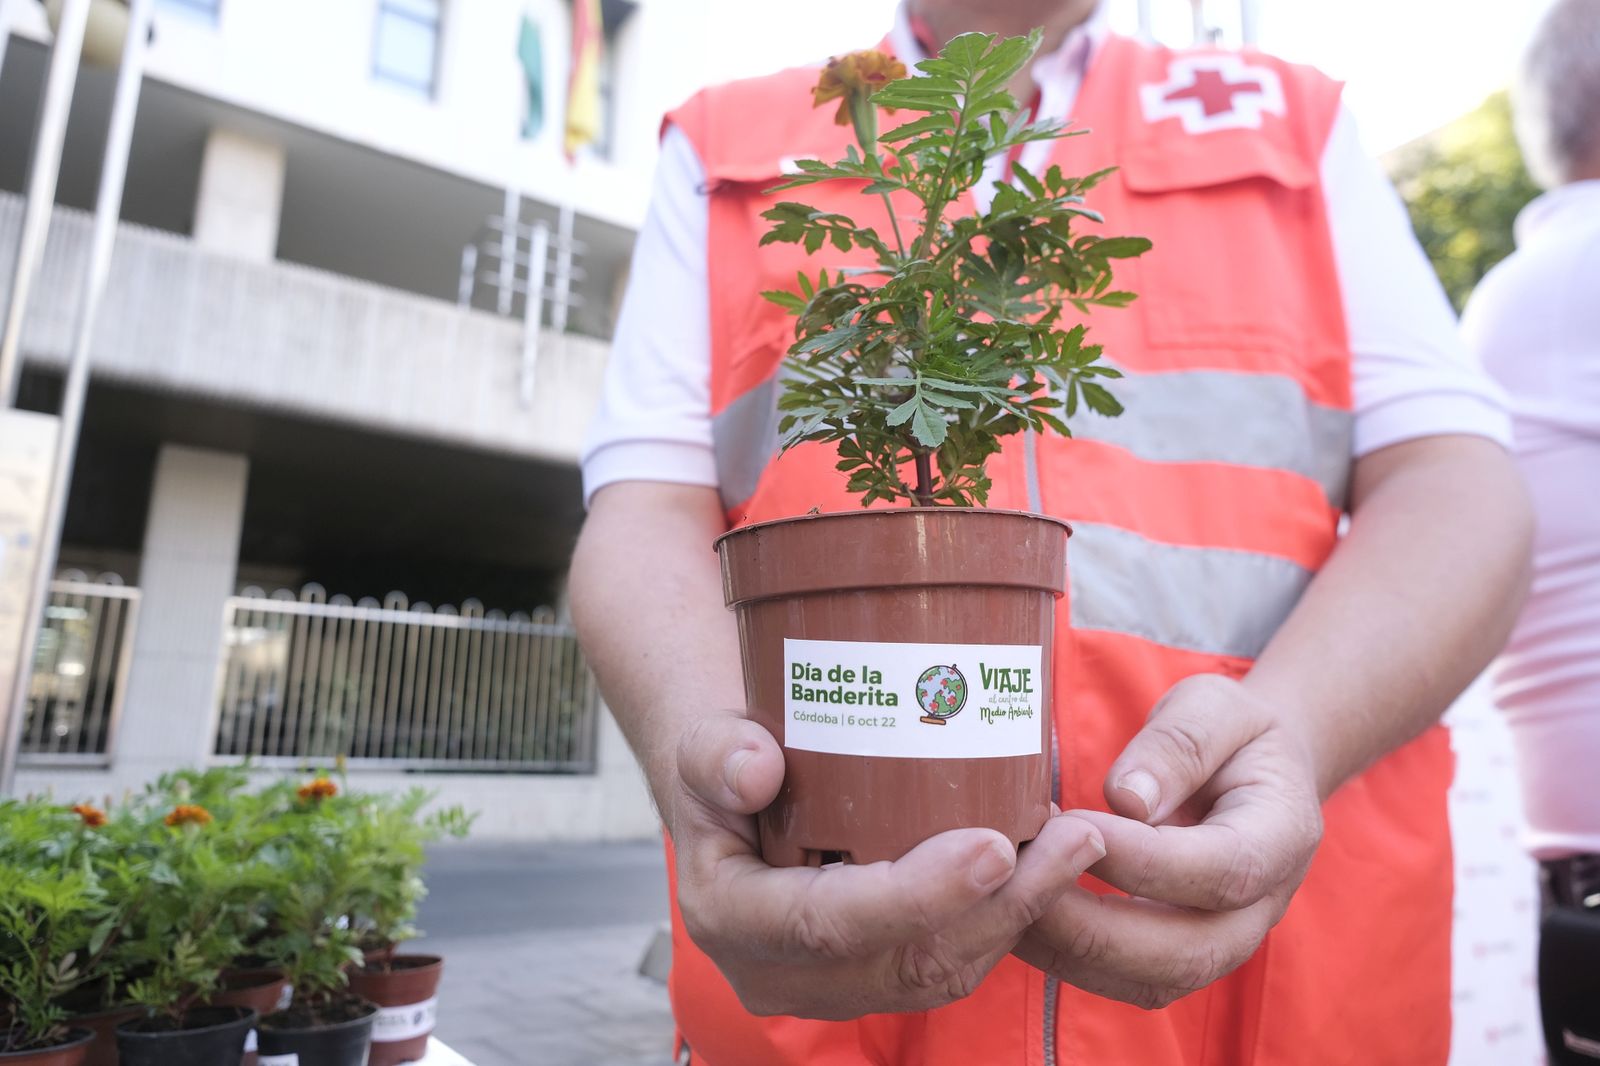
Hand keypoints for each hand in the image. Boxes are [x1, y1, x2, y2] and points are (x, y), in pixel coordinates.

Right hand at [669, 710, 1108, 1019]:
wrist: (732, 798)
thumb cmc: (723, 764)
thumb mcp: (703, 743)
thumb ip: (718, 751)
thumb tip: (756, 767)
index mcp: (731, 920)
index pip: (828, 924)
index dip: (915, 894)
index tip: (992, 846)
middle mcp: (781, 972)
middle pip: (905, 961)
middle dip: (999, 906)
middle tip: (1071, 837)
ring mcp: (831, 987)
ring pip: (941, 973)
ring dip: (1018, 915)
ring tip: (1076, 842)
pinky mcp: (875, 978)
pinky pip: (951, 964)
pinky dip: (1005, 919)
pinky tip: (1048, 862)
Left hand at [1014, 674, 1323, 1009]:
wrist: (1253, 772)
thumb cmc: (1230, 733)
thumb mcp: (1214, 707)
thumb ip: (1178, 745)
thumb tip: (1126, 798)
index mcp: (1281, 839)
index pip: (1220, 871)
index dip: (1141, 859)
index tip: (1070, 825)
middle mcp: (1259, 910)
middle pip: (1186, 953)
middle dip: (1092, 927)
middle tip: (1021, 875)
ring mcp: (1219, 944)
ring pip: (1148, 980)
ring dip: (1068, 949)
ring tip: (1006, 895)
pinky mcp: (1173, 957)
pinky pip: (1121, 980)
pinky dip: (1063, 955)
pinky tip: (1015, 908)